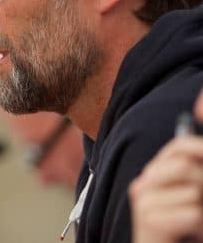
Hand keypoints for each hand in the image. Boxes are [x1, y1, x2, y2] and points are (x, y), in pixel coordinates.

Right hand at [129, 91, 202, 242]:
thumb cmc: (185, 228)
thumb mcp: (194, 195)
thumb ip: (192, 165)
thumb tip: (198, 110)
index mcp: (156, 174)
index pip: (179, 147)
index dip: (200, 148)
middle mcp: (144, 183)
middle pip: (185, 165)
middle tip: (199, 203)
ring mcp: (143, 201)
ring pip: (192, 190)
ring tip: (195, 221)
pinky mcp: (147, 222)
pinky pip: (192, 213)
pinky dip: (199, 224)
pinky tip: (189, 233)